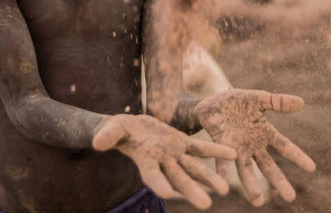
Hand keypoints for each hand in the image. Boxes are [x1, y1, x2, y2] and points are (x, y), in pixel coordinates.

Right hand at [93, 114, 236, 209]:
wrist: (130, 126)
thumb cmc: (116, 130)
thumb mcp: (111, 130)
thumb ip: (108, 136)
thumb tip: (97, 143)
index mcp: (145, 161)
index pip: (152, 175)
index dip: (159, 183)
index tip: (167, 193)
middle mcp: (163, 162)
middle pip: (179, 179)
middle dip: (192, 191)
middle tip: (206, 205)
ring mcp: (174, 153)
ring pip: (194, 167)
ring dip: (209, 178)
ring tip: (225, 189)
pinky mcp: (182, 142)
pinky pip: (201, 148)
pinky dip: (216, 151)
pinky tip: (233, 154)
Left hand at [195, 89, 315, 205]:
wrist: (211, 101)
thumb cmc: (236, 102)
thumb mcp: (259, 98)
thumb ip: (278, 102)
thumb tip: (302, 103)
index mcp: (265, 134)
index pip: (285, 147)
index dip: (298, 157)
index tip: (312, 168)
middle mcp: (252, 146)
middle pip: (268, 166)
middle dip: (279, 181)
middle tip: (291, 197)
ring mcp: (236, 149)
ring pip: (246, 170)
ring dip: (251, 186)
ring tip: (258, 202)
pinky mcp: (220, 146)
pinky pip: (222, 162)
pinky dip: (223, 172)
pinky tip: (223, 184)